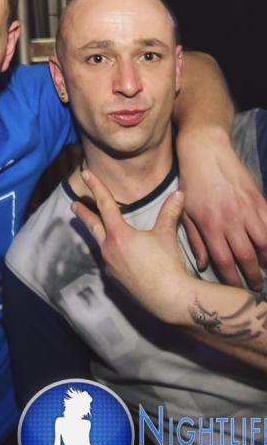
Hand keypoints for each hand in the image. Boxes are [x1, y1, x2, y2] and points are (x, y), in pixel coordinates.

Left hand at [71, 169, 188, 322]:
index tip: (86, 174)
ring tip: (94, 227)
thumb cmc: (167, 265)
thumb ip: (170, 212)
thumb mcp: (167, 235)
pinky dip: (109, 252)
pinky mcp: (114, 279)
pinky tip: (114, 254)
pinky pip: (109, 260)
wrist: (169, 299)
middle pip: (93, 226)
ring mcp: (110, 265)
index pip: (105, 204)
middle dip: (84, 214)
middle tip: (74, 205)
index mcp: (119, 234)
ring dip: (96, 233)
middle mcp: (109, 249)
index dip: (96, 187)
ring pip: (100, 244)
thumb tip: (179, 193)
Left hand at [177, 129, 266, 289]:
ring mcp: (247, 210)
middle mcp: (230, 220)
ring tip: (264, 270)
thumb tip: (203, 264)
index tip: (235, 290)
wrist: (206, 154)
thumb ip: (195, 240)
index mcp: (209, 225)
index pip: (224, 261)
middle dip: (252, 276)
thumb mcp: (186, 212)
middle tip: (255, 287)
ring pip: (264, 244)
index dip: (231, 279)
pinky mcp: (259, 200)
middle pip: (246, 257)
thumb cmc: (192, 184)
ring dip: (266, 261)